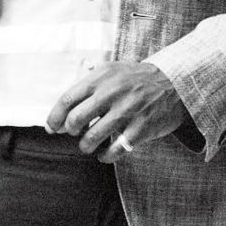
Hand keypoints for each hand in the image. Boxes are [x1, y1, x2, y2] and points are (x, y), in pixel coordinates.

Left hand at [45, 61, 186, 162]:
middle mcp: (111, 93)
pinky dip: (105, 156)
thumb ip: (87, 82)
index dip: (55, 117)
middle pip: (76, 120)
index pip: (67, 99)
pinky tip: (104, 153)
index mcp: (101, 77)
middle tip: (75, 133)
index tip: (52, 127)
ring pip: (92, 137)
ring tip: (89, 144)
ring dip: (86, 145)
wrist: (174, 82)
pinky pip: (114, 150)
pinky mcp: (140, 129)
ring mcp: (127, 111)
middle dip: (71, 131)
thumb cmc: (136, 78)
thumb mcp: (111, 69)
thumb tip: (63, 107)